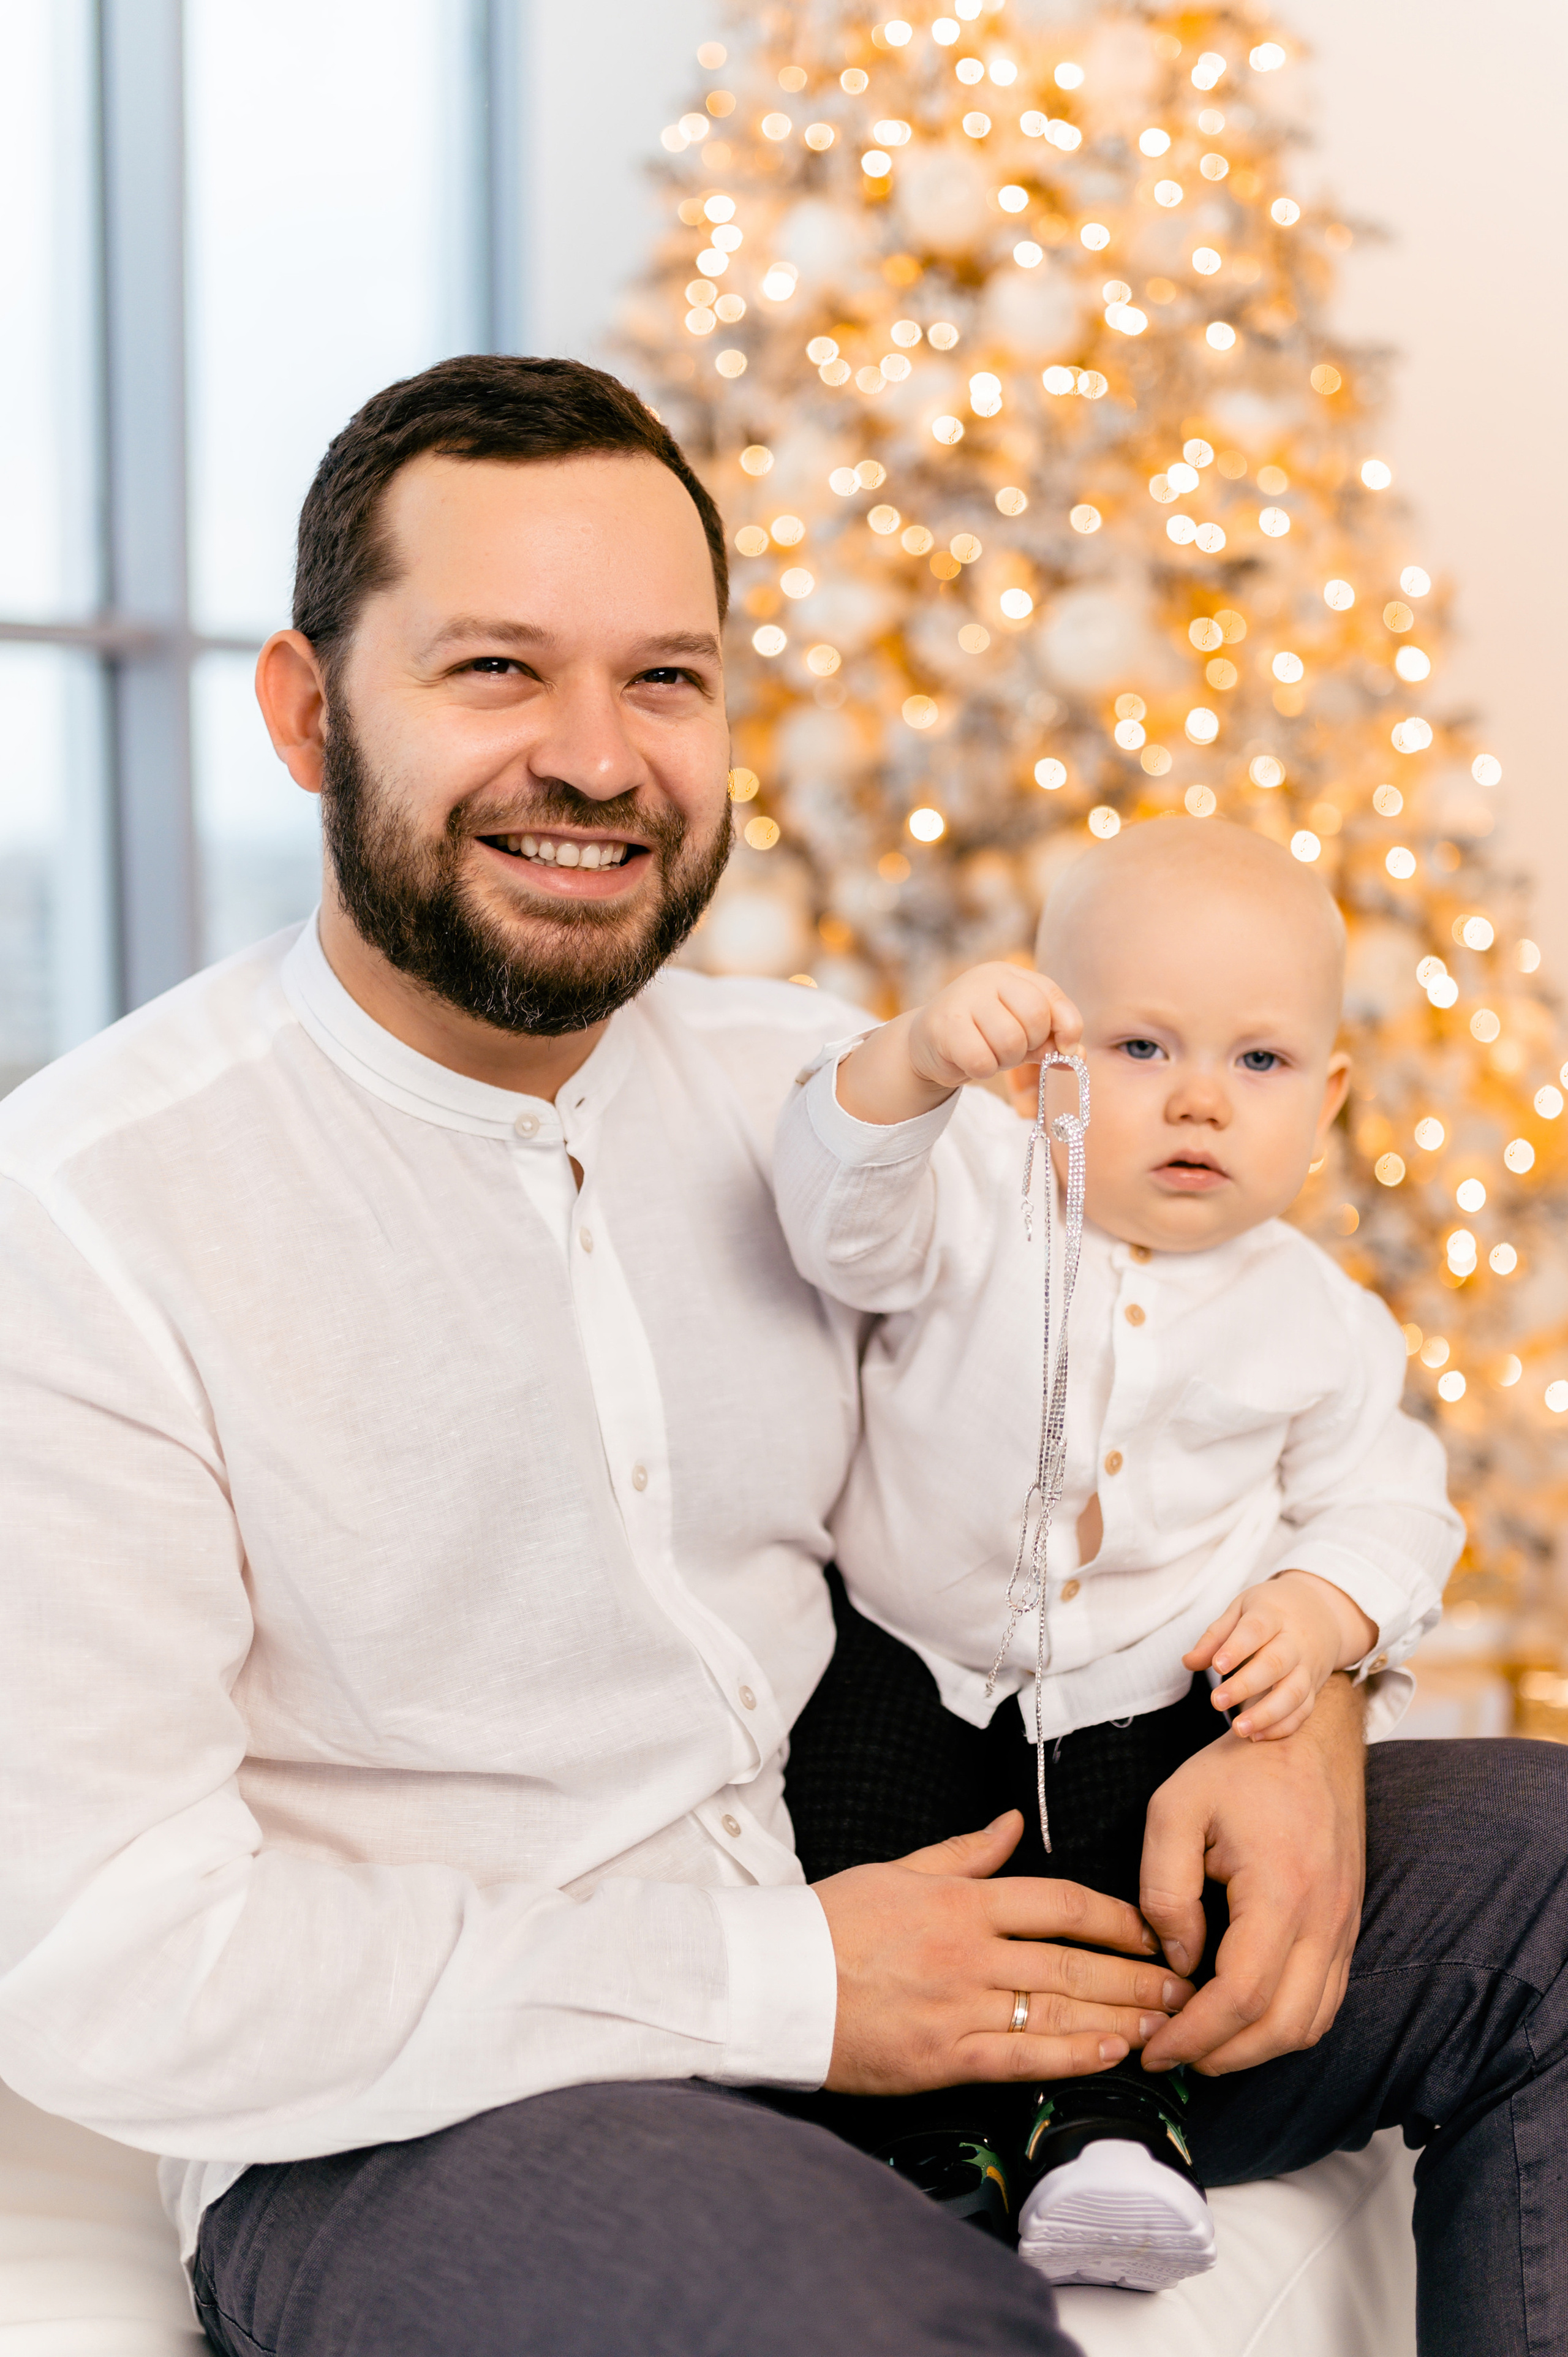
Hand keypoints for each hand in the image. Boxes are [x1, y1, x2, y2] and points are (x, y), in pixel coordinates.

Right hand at [814, 1810, 1193, 2095]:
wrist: (774, 1980)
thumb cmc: (832, 1921)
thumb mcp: (899, 1869)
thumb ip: (964, 1852)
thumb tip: (1011, 1823)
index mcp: (962, 1900)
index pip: (1061, 1902)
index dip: (1118, 1917)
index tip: (1155, 1930)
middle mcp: (970, 1949)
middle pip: (1073, 1959)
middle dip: (1137, 1974)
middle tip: (1184, 1985)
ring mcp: (958, 2004)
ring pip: (1058, 2008)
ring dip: (1120, 2016)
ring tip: (1167, 2023)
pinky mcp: (942, 2055)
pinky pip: (1020, 2055)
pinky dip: (1071, 2055)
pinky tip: (1112, 2055)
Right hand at [835, 965, 1080, 1125]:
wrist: (928, 1045)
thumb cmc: (983, 1037)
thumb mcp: (1024, 1035)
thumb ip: (1053, 1042)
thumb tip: (1076, 1057)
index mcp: (1012, 975)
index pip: (1051, 998)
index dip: (1066, 1028)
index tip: (1062, 1048)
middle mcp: (987, 977)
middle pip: (1035, 1018)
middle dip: (1029, 1046)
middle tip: (1010, 1051)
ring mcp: (963, 997)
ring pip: (1009, 1042)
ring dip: (1003, 1061)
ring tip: (988, 1055)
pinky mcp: (943, 1025)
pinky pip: (982, 1060)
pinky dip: (982, 1070)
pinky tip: (969, 1061)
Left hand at [1138, 1674, 1366, 2076]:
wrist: (1311, 1737)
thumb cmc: (1240, 1768)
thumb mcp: (1174, 1809)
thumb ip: (1165, 1889)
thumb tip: (1177, 1960)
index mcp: (1281, 1892)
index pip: (1239, 1997)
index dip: (1193, 2036)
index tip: (1154, 2049)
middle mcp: (1324, 1921)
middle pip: (1281, 2028)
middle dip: (1222, 2056)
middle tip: (1171, 2055)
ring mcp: (1343, 1927)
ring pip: (1310, 2024)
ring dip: (1256, 2049)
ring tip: (1202, 2044)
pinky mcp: (1347, 1927)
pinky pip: (1326, 2000)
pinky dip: (1286, 2025)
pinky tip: (1242, 2017)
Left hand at [1185, 1571, 1378, 1740]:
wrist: (1323, 1611)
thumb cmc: (1272, 1611)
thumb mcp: (1242, 1609)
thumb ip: (1215, 1636)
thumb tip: (1188, 1662)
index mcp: (1273, 1615)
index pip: (1256, 1629)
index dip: (1237, 1648)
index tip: (1217, 1666)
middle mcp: (1295, 1641)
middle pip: (1275, 1664)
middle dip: (1245, 1686)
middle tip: (1216, 1702)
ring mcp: (1307, 1666)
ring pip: (1293, 1693)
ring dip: (1266, 1715)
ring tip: (1238, 1730)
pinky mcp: (1314, 1687)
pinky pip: (1304, 1710)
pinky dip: (1283, 1727)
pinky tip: (1257, 1737)